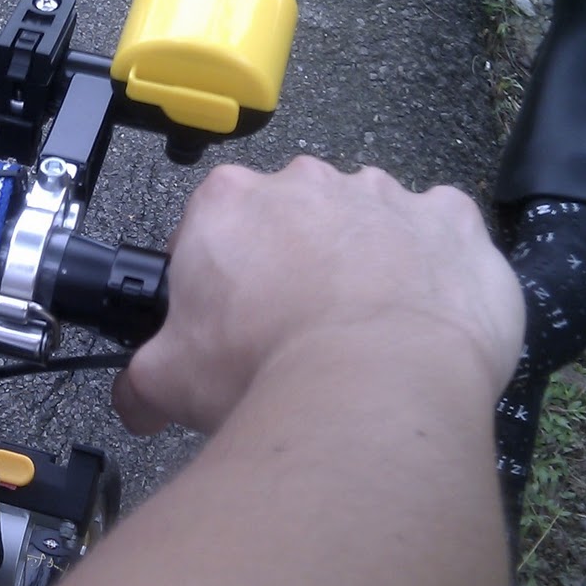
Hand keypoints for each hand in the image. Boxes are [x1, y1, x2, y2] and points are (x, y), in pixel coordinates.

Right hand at [113, 157, 524, 434]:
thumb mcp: (167, 381)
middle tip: (293, 334)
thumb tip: (134, 402)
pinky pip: (442, 234)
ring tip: (365, 336)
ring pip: (368, 222)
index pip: (210, 225)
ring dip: (366, 263)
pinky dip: (435, 268)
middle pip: (291, 219)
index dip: (216, 277)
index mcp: (229, 202)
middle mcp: (306, 182)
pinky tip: (425, 318)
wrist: (373, 389)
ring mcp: (384, 195)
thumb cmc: (267, 369)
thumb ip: (141, 381)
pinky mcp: (451, 221)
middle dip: (292, 264)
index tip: (226, 319)